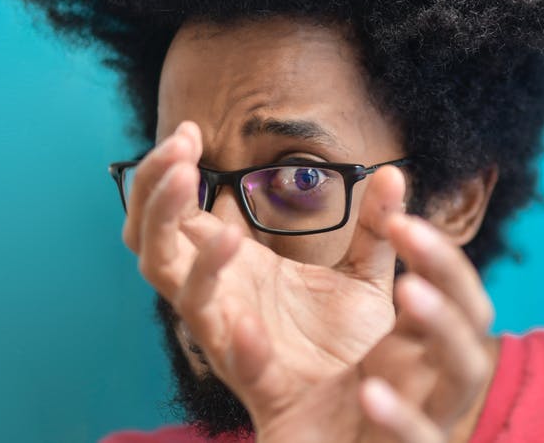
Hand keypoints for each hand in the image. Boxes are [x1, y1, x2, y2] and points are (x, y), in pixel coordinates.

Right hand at [124, 121, 494, 441]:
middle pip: (150, 235)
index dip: (166, 169)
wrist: (367, 411)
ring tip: (202, 199)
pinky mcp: (247, 369)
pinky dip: (227, 318)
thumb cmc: (349, 345)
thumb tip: (394, 173)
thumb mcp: (367, 277)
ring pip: (166, 275)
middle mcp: (213, 291)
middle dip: (153, 190)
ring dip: (172, 233)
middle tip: (178, 149)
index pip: (174, 210)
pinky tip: (245, 308)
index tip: (188, 131)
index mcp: (230, 264)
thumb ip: (376, 228)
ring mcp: (222, 327)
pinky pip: (221, 341)